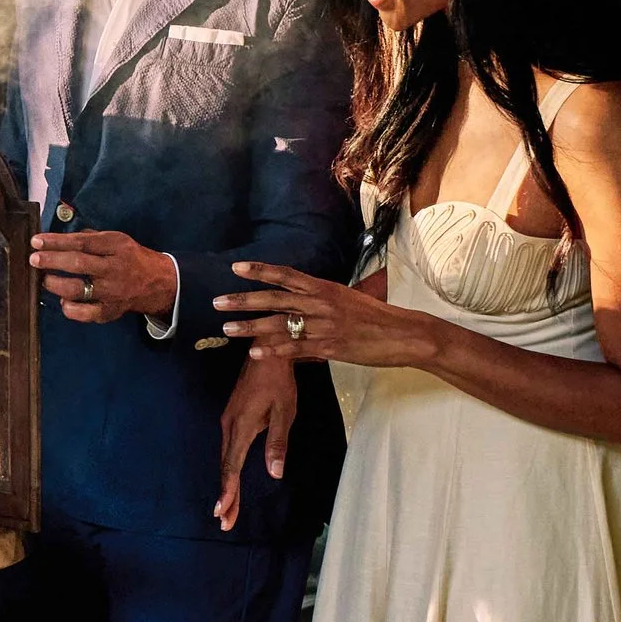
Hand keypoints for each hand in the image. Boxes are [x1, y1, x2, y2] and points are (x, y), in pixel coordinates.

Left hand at [31, 229, 176, 323]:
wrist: (157, 282)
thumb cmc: (128, 257)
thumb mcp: (115, 240)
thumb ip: (88, 239)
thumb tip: (55, 239)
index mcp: (116, 246)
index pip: (81, 242)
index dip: (56, 242)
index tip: (36, 241)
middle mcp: (114, 269)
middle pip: (78, 264)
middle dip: (52, 261)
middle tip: (34, 259)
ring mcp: (112, 292)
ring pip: (79, 290)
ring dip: (56, 285)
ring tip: (44, 280)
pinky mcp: (111, 311)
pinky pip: (86, 314)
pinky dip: (71, 309)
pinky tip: (63, 302)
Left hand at [213, 261, 443, 367]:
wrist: (403, 333)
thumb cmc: (375, 317)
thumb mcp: (345, 300)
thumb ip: (319, 301)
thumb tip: (296, 303)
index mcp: (324, 287)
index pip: (286, 275)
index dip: (260, 270)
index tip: (236, 268)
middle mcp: (321, 302)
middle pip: (275, 299)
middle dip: (243, 300)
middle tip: (217, 302)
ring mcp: (325, 325)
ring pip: (280, 325)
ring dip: (251, 327)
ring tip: (227, 329)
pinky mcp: (331, 346)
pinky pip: (296, 348)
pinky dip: (274, 351)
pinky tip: (255, 354)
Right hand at [214, 354, 296, 531]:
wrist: (265, 353)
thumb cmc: (279, 382)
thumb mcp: (284, 412)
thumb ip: (277, 442)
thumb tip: (274, 472)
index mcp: (242, 427)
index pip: (232, 466)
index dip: (228, 491)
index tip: (223, 512)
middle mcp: (229, 427)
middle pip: (225, 467)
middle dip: (227, 496)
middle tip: (225, 522)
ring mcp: (228, 421)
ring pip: (225, 459)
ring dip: (227, 484)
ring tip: (228, 508)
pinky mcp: (231, 417)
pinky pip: (227, 449)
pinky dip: (228, 469)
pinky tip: (232, 479)